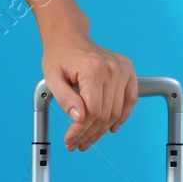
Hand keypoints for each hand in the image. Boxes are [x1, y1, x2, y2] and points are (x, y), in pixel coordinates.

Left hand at [41, 29, 136, 151]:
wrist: (69, 37)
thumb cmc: (59, 56)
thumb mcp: (52, 77)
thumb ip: (64, 98)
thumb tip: (78, 118)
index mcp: (93, 70)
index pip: (92, 111)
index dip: (80, 131)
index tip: (69, 140)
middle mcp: (112, 69)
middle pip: (104, 114)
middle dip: (89, 134)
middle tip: (77, 144)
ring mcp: (123, 69)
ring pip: (116, 112)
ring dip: (102, 130)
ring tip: (88, 139)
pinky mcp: (128, 71)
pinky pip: (130, 100)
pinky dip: (122, 116)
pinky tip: (111, 128)